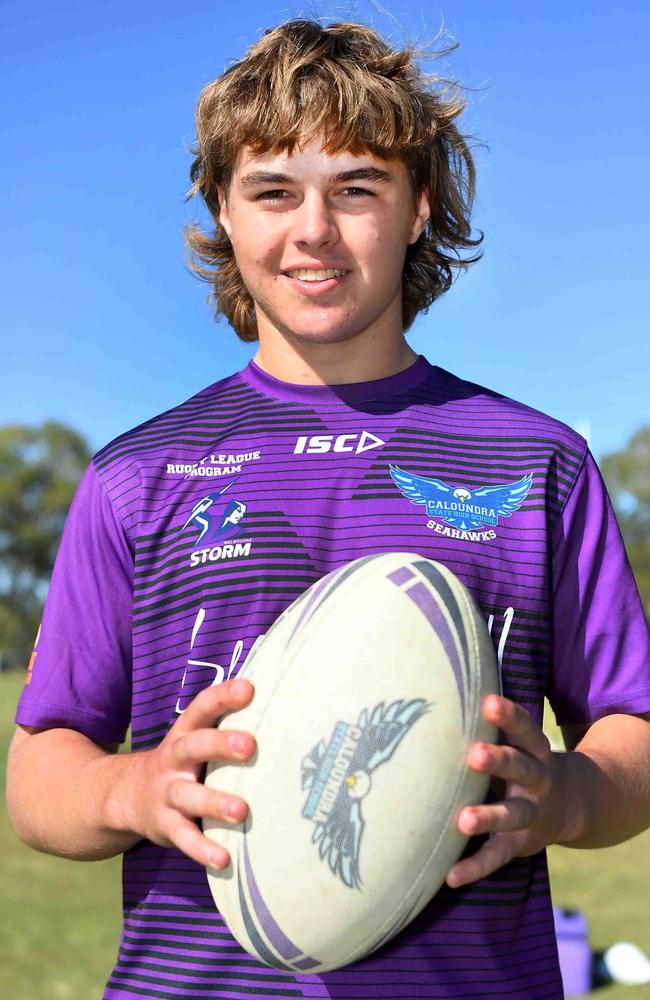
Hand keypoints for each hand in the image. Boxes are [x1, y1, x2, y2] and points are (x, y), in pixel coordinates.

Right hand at [122, 678, 254, 868]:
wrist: (126, 796)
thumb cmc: (183, 762)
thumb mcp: (195, 738)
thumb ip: (225, 724)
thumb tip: (280, 702)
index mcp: (185, 732)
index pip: (202, 707)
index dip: (223, 696)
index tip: (248, 688)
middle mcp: (174, 759)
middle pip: (194, 746)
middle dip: (220, 744)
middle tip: (249, 745)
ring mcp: (167, 793)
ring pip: (188, 796)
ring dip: (214, 802)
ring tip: (241, 811)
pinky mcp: (166, 826)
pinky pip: (184, 838)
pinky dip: (202, 849)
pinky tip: (224, 858)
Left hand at [446, 694, 568, 887]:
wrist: (568, 806)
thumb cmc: (521, 761)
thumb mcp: (517, 742)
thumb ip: (488, 726)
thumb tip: (440, 685)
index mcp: (535, 751)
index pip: (525, 729)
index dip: (509, 716)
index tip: (488, 702)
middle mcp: (538, 781)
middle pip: (522, 768)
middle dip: (500, 761)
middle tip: (475, 754)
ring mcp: (530, 814)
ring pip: (513, 815)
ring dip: (490, 817)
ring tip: (463, 821)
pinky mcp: (519, 845)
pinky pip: (497, 856)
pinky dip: (475, 866)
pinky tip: (450, 876)